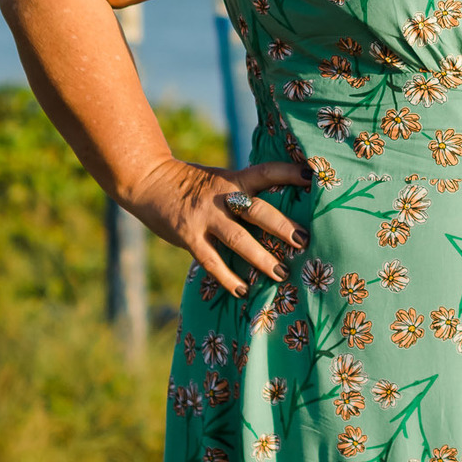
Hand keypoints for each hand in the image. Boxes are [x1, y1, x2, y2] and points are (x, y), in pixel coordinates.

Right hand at [124, 157, 312, 297]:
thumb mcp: (220, 179)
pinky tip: (243, 290)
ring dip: (261, 258)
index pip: (266, 172)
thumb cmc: (192, 183)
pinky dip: (228, 277)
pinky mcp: (188, 237)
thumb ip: (243, 193)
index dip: (289, 173)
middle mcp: (221, 197)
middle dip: (282, 227)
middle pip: (258, 211)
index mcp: (233, 179)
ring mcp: (204, 217)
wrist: (149, 181)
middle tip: (304, 241)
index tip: (312, 177)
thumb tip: (279, 213)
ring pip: (238, 239)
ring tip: (281, 273)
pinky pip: (211, 261)